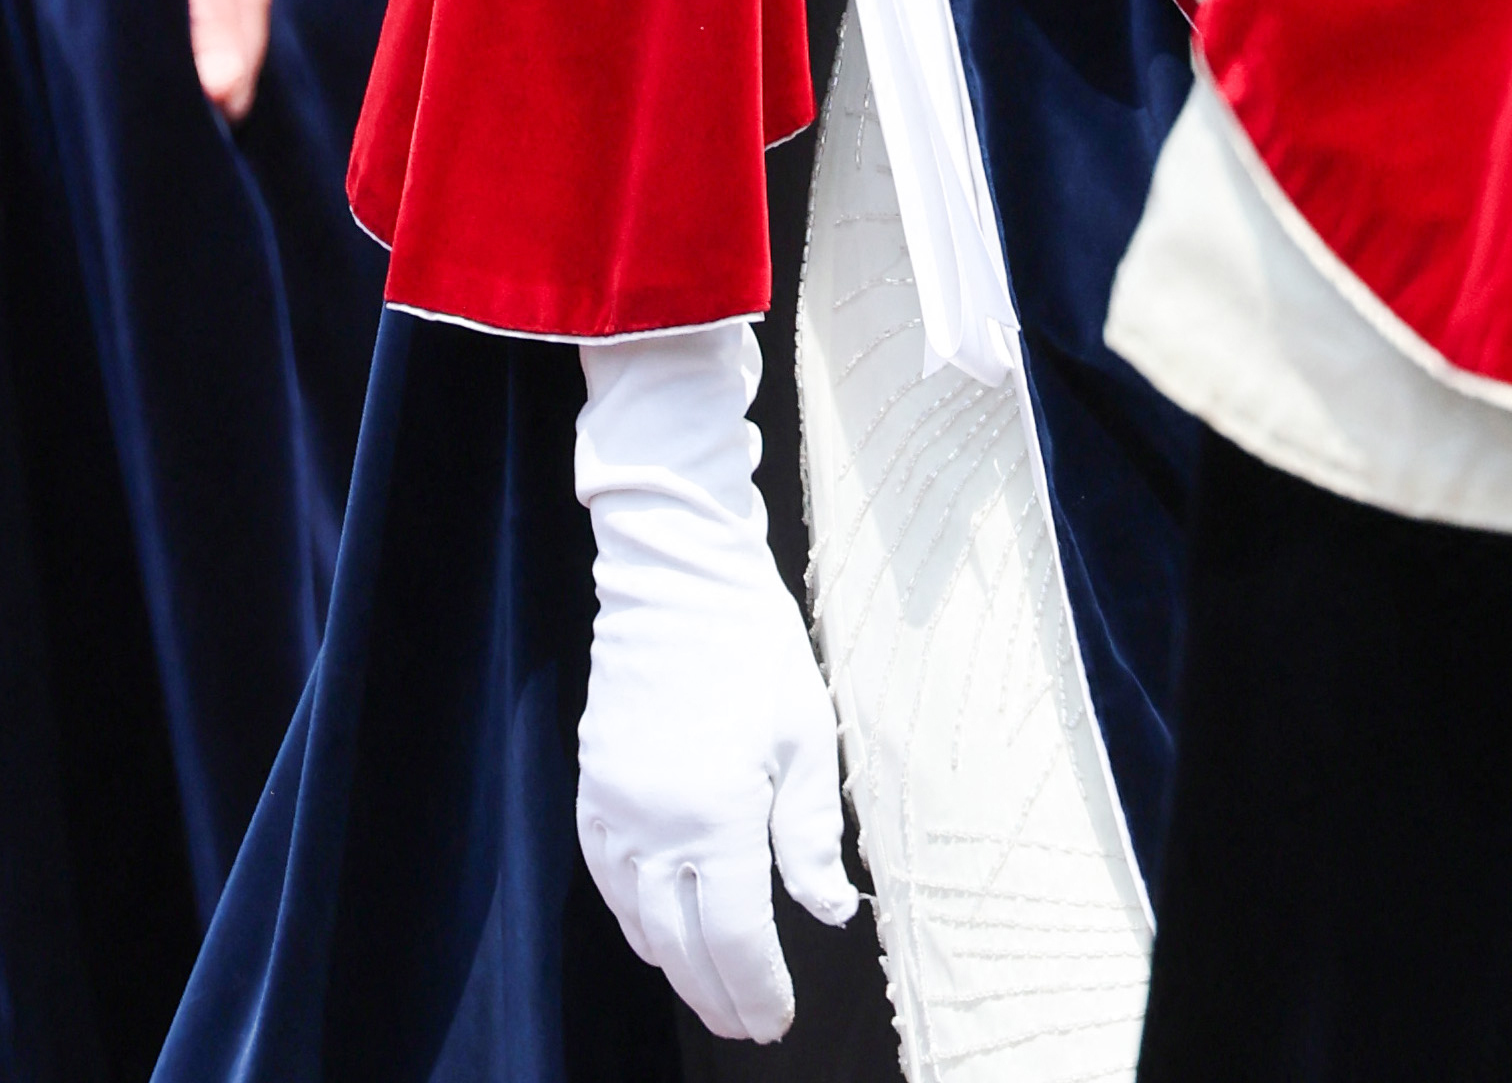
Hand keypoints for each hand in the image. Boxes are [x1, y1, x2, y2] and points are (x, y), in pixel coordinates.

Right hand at [574, 325, 858, 1042]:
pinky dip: (637, 919)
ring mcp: (613, 811)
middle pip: (682, 945)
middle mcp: (653, 827)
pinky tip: (662, 932)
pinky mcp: (592, 791)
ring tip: (714, 991)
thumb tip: (829, 913)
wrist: (676, 576)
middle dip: (719, 995)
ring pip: (639, 923)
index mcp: (715, 815)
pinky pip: (608, 881)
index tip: (780, 1019)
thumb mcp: (805, 733)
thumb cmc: (753, 647)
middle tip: (751, 1025)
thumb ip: (809, 832)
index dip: (758, 988)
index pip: (735, 937)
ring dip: (676, 966)